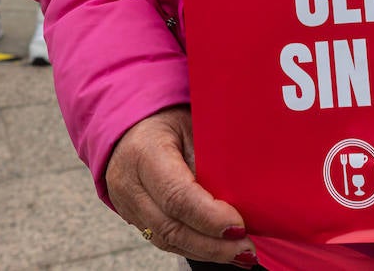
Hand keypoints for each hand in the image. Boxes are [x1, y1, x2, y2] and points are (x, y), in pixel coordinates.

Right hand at [105, 108, 255, 266]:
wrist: (130, 126)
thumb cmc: (169, 119)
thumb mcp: (192, 124)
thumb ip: (210, 157)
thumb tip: (241, 195)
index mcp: (144, 152)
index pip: (176, 194)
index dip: (209, 216)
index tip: (239, 226)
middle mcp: (129, 183)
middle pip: (171, 226)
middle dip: (212, 244)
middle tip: (247, 250)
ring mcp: (127, 205)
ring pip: (167, 240)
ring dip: (207, 252)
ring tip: (241, 254)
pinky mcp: (133, 219)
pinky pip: (165, 241)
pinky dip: (196, 248)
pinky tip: (221, 251)